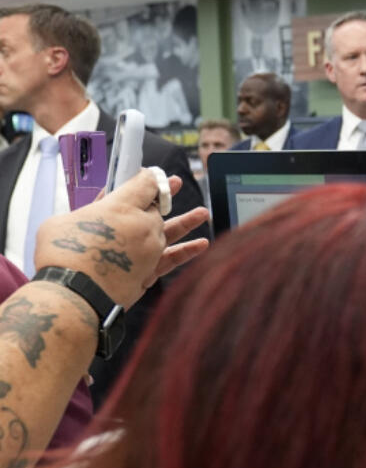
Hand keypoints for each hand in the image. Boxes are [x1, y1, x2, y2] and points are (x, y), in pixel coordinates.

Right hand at [33, 172, 208, 306]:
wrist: (73, 293)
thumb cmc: (60, 256)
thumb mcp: (63, 221)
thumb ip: (87, 210)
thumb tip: (102, 200)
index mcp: (119, 206)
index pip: (142, 186)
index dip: (150, 177)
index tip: (155, 173)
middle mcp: (141, 225)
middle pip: (155, 208)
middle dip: (164, 196)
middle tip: (176, 185)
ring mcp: (149, 248)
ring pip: (171, 231)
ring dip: (187, 221)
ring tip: (203, 212)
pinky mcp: (151, 270)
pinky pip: (174, 258)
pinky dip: (189, 251)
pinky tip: (202, 244)